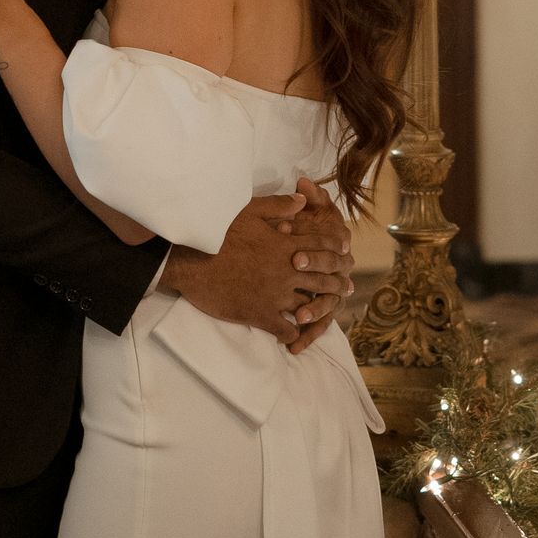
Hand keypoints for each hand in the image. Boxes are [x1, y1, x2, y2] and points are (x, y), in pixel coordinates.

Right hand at [164, 179, 353, 347]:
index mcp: (286, 245)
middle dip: (337, 282)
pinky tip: (296, 336)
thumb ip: (278, 206)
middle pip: (323, 277)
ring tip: (327, 312)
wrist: (191, 262)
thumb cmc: (218, 234)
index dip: (336, 250)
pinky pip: (286, 329)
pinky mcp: (261, 314)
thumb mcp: (248, 211)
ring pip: (309, 305)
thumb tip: (302, 202)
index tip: (345, 255)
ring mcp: (275, 295)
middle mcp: (287, 270)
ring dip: (320, 309)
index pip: (321, 247)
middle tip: (346, 287)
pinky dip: (293, 333)